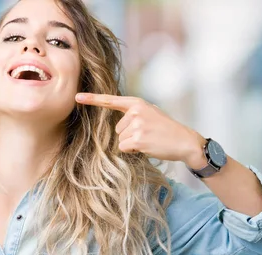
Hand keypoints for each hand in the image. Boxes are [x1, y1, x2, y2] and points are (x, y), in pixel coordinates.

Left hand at [75, 93, 207, 168]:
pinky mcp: (137, 138)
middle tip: (148, 134)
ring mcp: (136, 124)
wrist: (185, 141)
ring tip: (150, 140)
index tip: (77, 97)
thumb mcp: (150, 114)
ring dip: (132, 144)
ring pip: (120, 139)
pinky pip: (124, 148)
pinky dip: (134, 151)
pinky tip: (148, 146)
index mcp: (137, 103)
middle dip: (129, 136)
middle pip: (117, 129)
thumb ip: (133, 114)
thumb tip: (117, 125)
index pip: (111, 100)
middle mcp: (135, 111)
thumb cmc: (166, 130)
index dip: (92, 99)